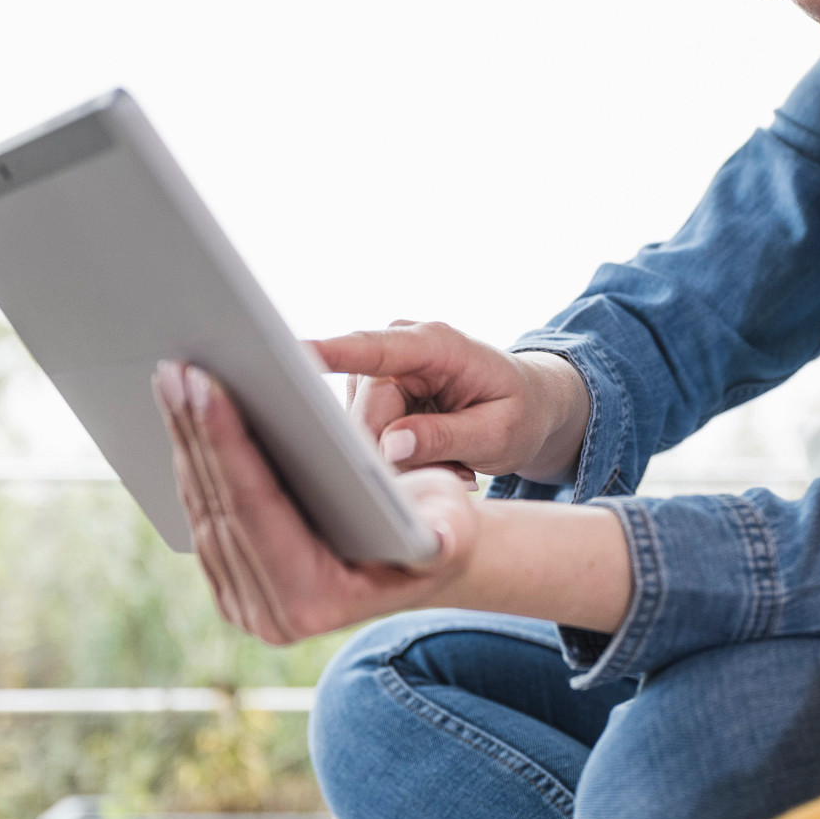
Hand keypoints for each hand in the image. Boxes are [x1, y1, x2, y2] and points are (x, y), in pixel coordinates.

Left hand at [152, 360, 479, 644]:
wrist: (423, 554)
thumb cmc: (442, 528)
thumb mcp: (452, 529)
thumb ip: (446, 538)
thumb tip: (442, 539)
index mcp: (313, 603)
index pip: (256, 512)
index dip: (227, 444)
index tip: (208, 386)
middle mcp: (266, 613)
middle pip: (218, 506)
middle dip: (195, 431)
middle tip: (179, 368)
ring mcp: (240, 599)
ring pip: (200, 505)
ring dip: (184, 436)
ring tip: (175, 376)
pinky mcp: (228, 575)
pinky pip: (200, 507)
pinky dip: (192, 452)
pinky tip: (184, 406)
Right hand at [310, 322, 587, 483]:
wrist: (529, 404)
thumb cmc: (520, 413)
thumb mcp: (498, 434)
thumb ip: (446, 438)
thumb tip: (390, 446)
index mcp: (436, 344)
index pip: (374, 348)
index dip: (332, 352)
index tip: (290, 353)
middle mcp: (399, 348)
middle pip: (365, 415)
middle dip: (400, 458)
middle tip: (458, 475)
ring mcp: (381, 370)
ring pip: (363, 432)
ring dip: (403, 462)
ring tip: (456, 464)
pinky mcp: (372, 394)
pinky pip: (368, 438)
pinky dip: (401, 460)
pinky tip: (440, 460)